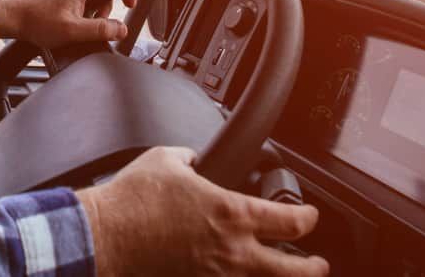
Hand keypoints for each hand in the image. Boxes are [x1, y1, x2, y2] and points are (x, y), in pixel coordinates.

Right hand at [78, 147, 328, 275]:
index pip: (292, 221)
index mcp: (232, 213)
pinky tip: (239, 274)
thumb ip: (192, 159)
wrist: (105, 234)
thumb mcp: (167, 159)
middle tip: (319, 264)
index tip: (309, 215)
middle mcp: (233, 251)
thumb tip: (195, 161)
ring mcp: (216, 274)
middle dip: (313, 268)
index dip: (309, 218)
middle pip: (294, 270)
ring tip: (285, 274)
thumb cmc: (133, 199)